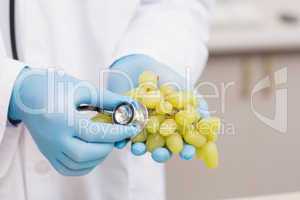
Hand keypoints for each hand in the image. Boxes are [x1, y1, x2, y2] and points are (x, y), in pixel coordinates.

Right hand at [8, 67, 137, 175]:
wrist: (27, 94)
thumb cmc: (54, 86)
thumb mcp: (82, 89)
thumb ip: (107, 99)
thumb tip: (128, 105)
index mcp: (62, 119)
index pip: (95, 133)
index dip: (118, 132)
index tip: (133, 128)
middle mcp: (54, 138)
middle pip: (85, 154)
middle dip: (107, 147)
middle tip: (117, 136)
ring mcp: (50, 148)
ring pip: (77, 165)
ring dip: (98, 157)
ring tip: (106, 142)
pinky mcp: (48, 154)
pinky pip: (68, 169)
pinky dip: (85, 165)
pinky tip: (93, 152)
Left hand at [108, 54, 209, 162]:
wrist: (143, 67)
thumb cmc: (169, 80)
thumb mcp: (186, 91)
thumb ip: (198, 107)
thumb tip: (211, 123)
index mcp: (176, 128)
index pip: (183, 144)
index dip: (186, 150)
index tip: (187, 153)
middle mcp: (159, 132)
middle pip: (163, 148)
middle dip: (162, 154)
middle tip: (160, 154)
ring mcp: (142, 130)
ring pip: (142, 145)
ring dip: (140, 150)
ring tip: (139, 149)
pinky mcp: (125, 124)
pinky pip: (122, 135)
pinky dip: (121, 139)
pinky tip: (120, 141)